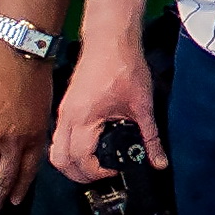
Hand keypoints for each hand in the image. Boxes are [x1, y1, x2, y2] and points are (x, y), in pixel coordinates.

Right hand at [51, 39, 161, 183]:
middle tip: (102, 175)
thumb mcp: (142, 105)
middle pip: (59, 160)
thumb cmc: (124, 66)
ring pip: (56, 149)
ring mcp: (64, 112)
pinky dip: (70, 148)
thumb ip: (150, 137)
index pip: (79, 160)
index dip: (96, 172)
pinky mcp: (67, 106)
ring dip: (71, 163)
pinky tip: (92, 147)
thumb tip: (159, 162)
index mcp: (82, 119)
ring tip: (97, 165)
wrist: (110, 39)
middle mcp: (67, 118)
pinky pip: (60, 136)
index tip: (115, 171)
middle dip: (78, 175)